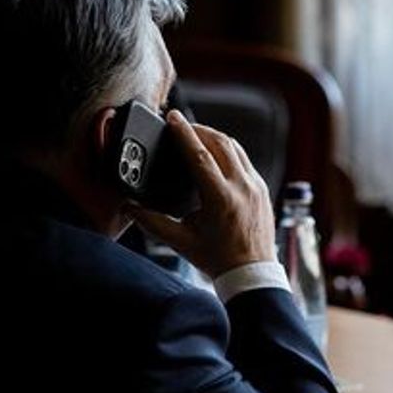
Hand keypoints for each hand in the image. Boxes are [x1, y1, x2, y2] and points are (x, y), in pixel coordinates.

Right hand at [127, 110, 275, 275]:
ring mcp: (256, 187)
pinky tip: (216, 154)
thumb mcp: (181, 242)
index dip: (184, 134)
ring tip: (196, 136)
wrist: (252, 274)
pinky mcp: (262, 189)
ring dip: (215, 137)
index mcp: (221, 199)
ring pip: (236, 148)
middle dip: (199, 130)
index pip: (200, 156)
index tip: (173, 118)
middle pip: (220, 143)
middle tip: (181, 126)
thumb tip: (130, 208)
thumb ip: (153, 222)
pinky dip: (228, 151)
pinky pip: (245, 160)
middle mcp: (242, 188)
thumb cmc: (219, 260)